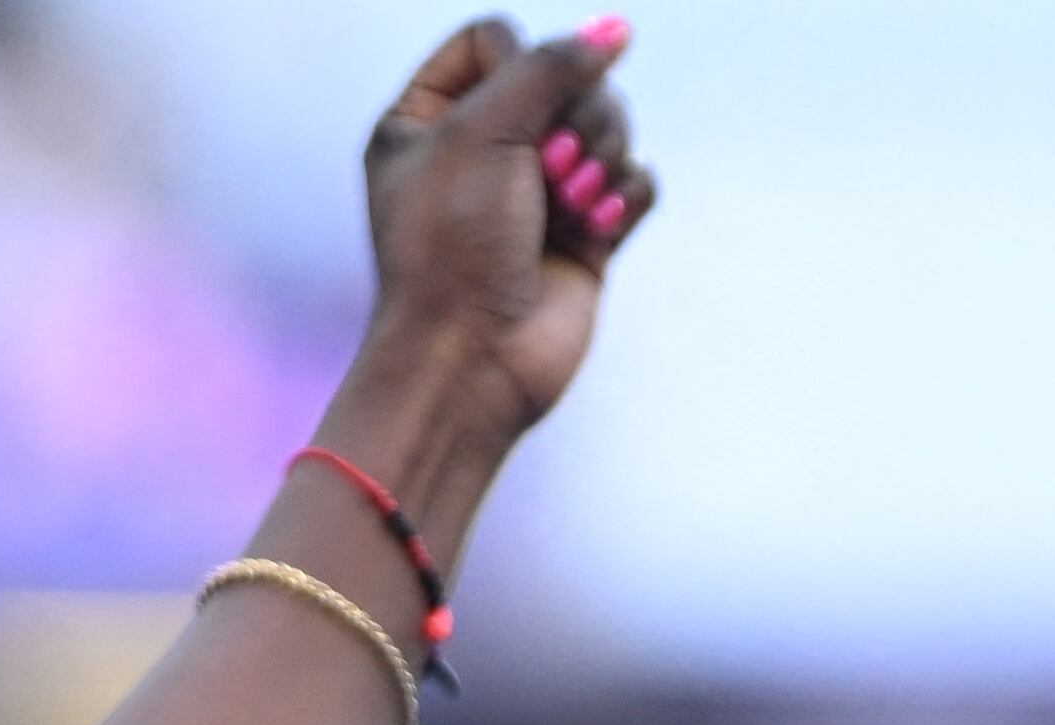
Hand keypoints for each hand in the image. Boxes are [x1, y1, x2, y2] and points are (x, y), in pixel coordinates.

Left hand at [362, 17, 658, 436]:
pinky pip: (631, 180)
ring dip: (601, 156)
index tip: (505, 119)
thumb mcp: (484, 131)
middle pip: (564, 77)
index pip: (493, 38)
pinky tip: (592, 232)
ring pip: (607, 123)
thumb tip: (612, 31)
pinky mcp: (582, 231)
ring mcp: (533, 191)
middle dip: (575, 115)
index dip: (517, 64)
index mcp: (424, 122)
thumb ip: (550, 65)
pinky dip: (620, 199)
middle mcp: (478, 151)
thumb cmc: (450, 251)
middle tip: (552, 164)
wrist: (470, 361)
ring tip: (569, 203)